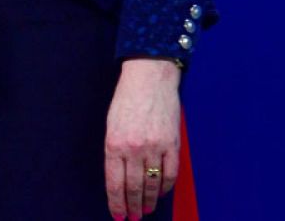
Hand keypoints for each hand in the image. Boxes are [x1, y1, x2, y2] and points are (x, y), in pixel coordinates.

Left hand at [104, 58, 181, 220]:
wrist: (149, 77)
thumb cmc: (127, 100)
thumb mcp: (111, 125)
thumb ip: (115, 152)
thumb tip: (120, 179)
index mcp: (114, 143)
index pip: (115, 182)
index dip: (116, 202)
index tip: (118, 215)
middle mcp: (134, 148)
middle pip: (134, 187)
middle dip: (132, 206)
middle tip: (132, 218)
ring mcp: (155, 146)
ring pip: (152, 184)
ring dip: (149, 201)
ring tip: (145, 210)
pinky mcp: (173, 143)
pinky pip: (170, 173)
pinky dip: (165, 187)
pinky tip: (161, 193)